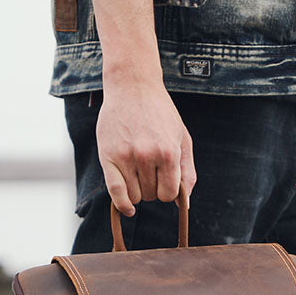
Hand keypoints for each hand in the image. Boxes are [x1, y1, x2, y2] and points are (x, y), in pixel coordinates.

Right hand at [96, 82, 196, 215]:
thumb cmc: (161, 114)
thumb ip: (187, 171)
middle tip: (149, 169)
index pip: (169, 195)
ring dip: (138, 192)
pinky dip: (123, 205)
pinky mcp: (108, 156)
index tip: (164, 182)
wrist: (133, 86)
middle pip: (152, 196)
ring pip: (135, 196)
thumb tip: (184, 204)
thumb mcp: (182, 138)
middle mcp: (147, 156)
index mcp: (168, 153)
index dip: (167, 192)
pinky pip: (116, 192)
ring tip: (138, 172)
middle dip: (152, 188)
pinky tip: (128, 208)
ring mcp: (126, 157)